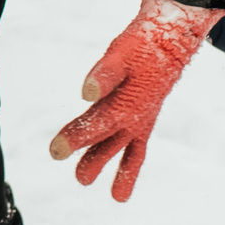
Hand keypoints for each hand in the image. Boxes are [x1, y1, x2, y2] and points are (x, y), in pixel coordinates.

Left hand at [49, 0, 224, 200]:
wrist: (170, 42)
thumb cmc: (141, 47)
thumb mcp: (119, 54)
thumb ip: (102, 75)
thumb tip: (85, 92)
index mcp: (125, 105)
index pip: (94, 126)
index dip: (73, 138)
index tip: (54, 151)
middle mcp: (134, 119)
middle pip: (106, 143)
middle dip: (89, 159)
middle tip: (78, 178)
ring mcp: (141, 122)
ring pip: (121, 150)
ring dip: (106, 166)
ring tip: (86, 182)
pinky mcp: (144, 121)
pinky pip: (137, 149)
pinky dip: (128, 163)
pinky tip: (118, 181)